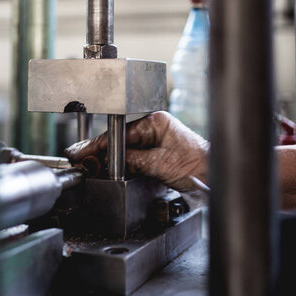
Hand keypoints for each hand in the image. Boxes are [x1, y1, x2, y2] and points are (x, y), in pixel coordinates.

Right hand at [65, 111, 208, 190]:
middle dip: (100, 150)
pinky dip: (122, 161)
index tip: (82, 152)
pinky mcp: (157, 150)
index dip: (98, 145)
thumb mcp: (159, 164)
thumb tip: (109, 161)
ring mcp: (156, 138)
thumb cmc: (197, 165)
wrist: (215, 174)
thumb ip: (132, 161)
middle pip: (119, 139)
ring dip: (110, 157)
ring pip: (125, 148)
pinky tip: (110, 167)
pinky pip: (133, 154)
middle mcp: (154, 126)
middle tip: (80, 159)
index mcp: (155, 122)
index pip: (118, 133)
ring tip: (91, 164)